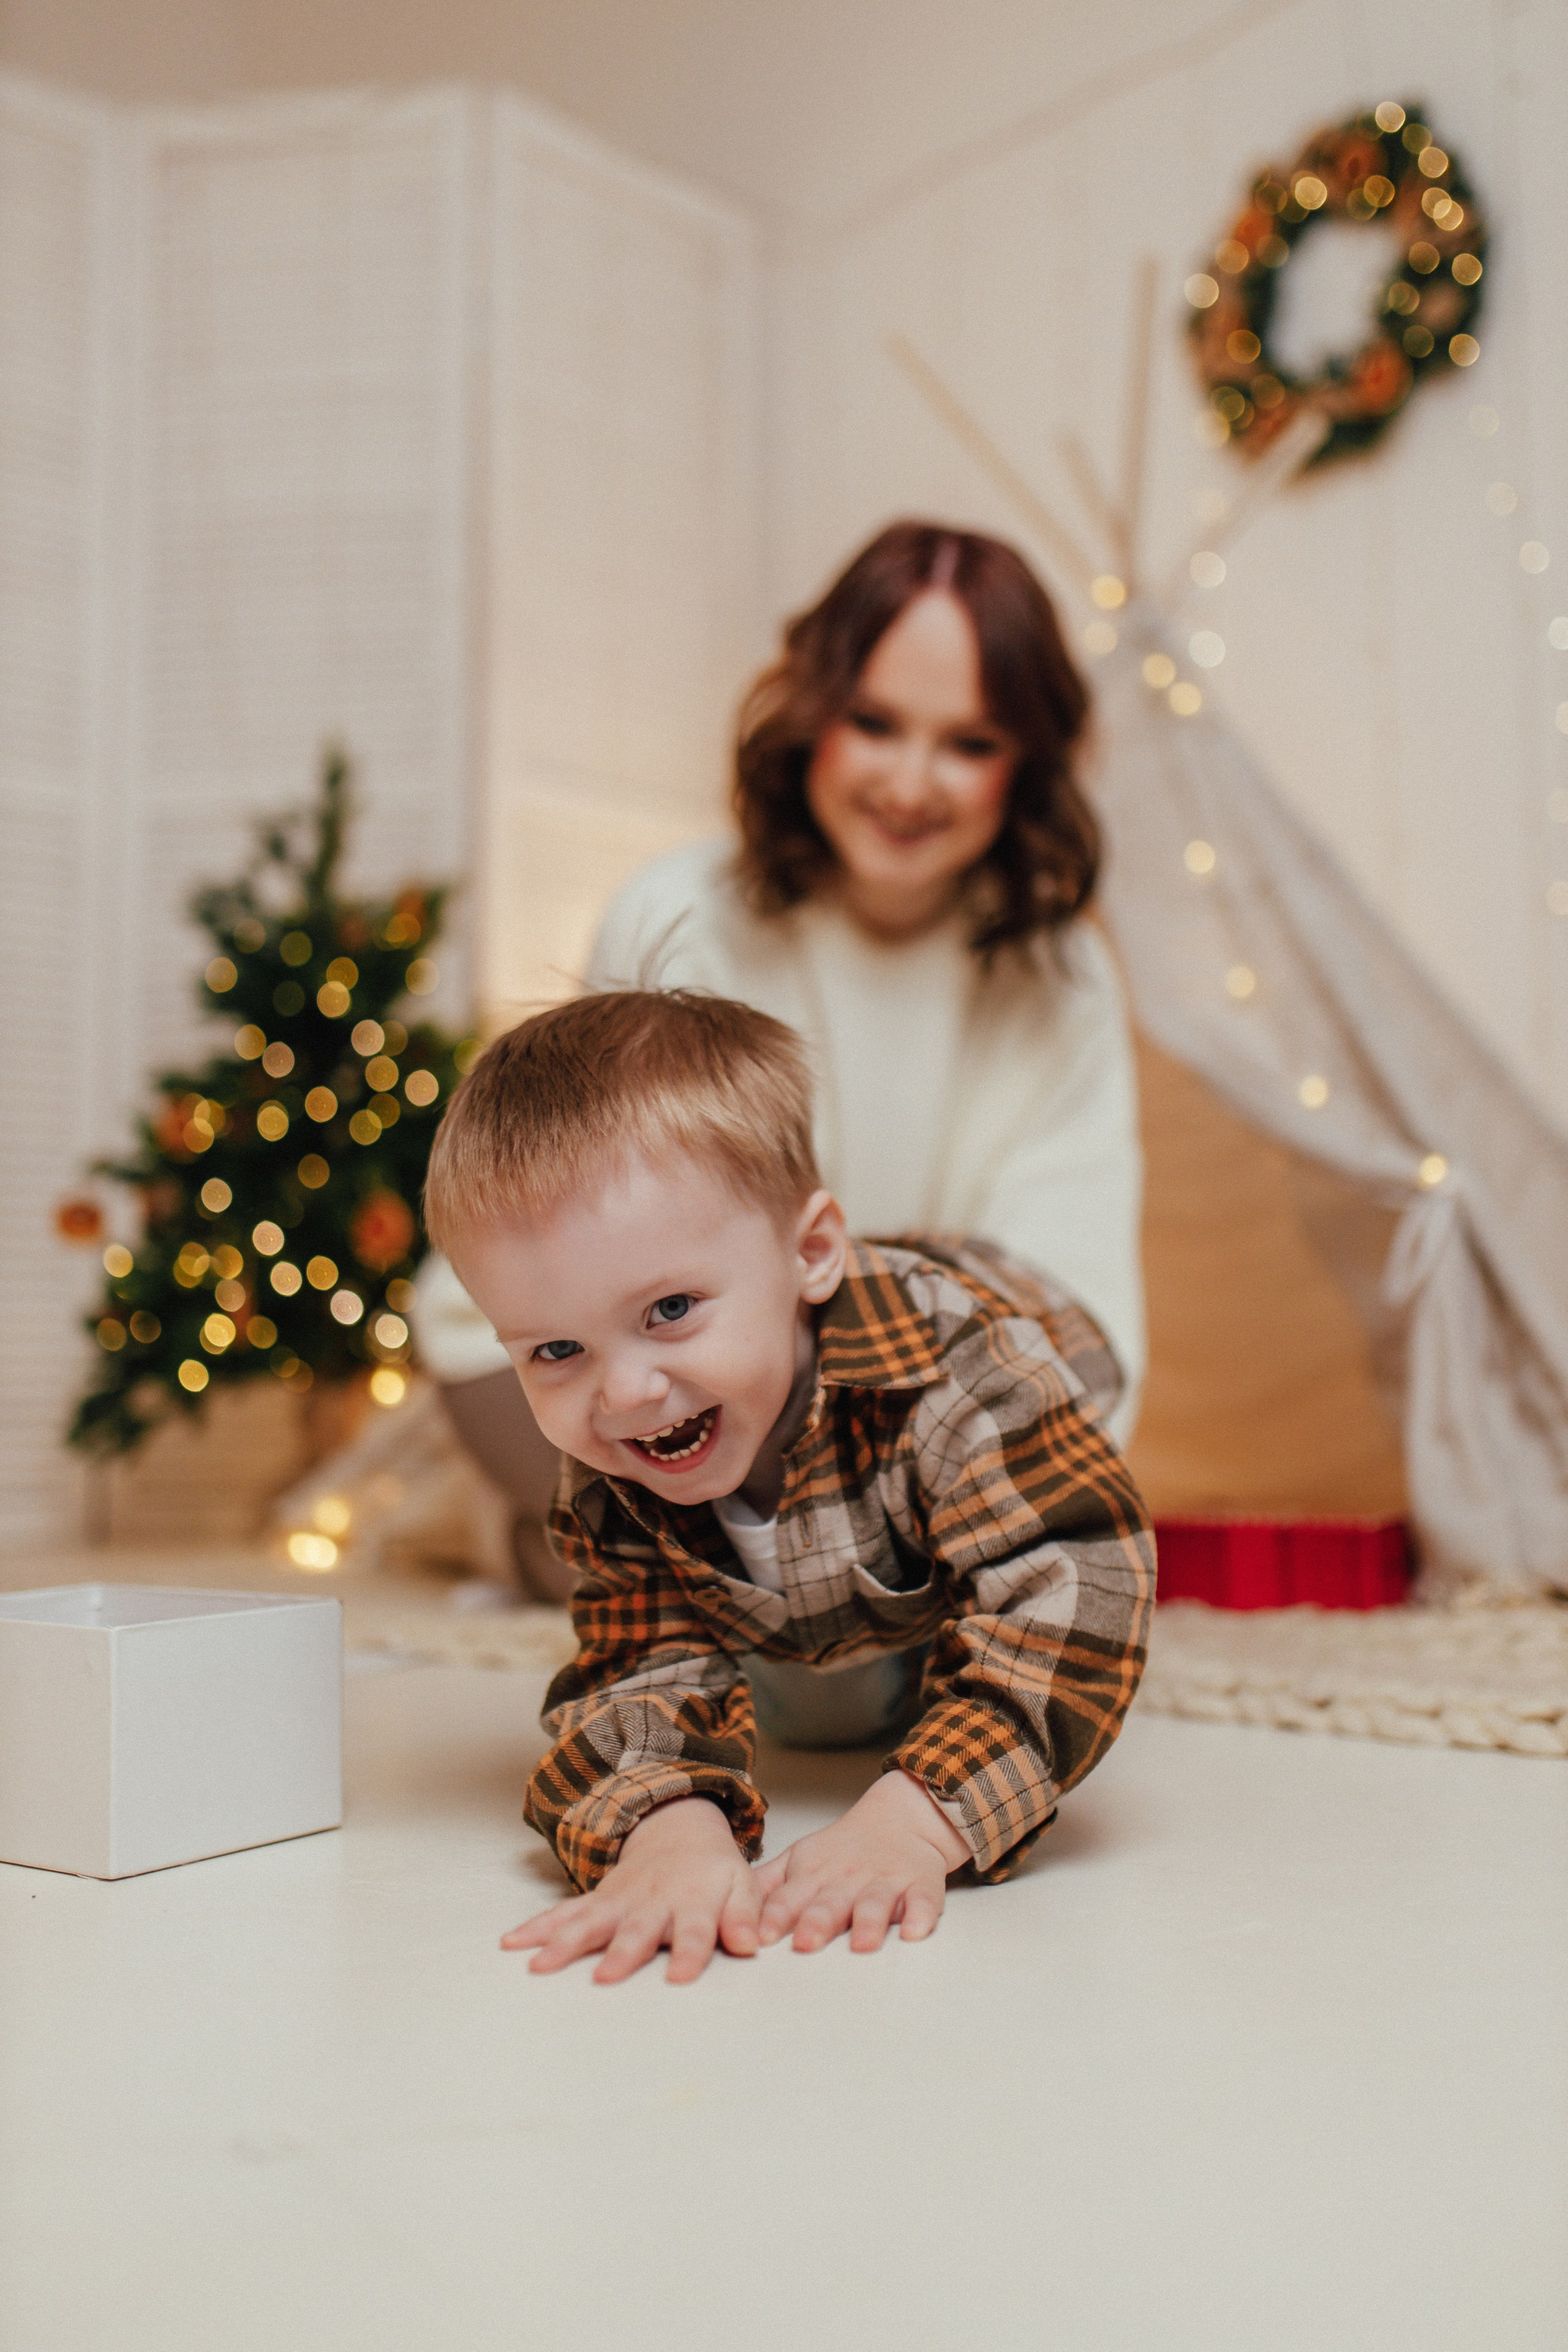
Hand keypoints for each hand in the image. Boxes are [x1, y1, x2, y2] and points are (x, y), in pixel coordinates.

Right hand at [501, 1797, 759, 1983]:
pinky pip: (564, 1914)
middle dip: (620, 1954)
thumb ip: (744, 1916)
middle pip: (636, 1931)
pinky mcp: (597, 1901)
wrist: (678, 1831)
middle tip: (604, 1978)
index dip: (689, 1952)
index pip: (694, 1930)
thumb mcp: (741, 1886)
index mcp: (692, 1901)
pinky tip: (511, 1943)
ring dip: (566, 1943)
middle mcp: (652, 1902)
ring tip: (541, 1966)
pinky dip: (537, 1927)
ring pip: (591, 1922)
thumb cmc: (712, 1872)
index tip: (679, 1977)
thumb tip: (752, 1944)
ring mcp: (619, 1901)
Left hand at [752, 1770, 970, 1955]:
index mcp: (813, 1875)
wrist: (901, 1817)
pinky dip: (922, 1917)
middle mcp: (847, 1879)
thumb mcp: (798, 1860)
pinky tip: (916, 1932)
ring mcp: (886, 1882)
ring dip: (868, 1922)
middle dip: (817, 1922)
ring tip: (862, 1944)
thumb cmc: (842, 1850)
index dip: (775, 1916)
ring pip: (875, 1903)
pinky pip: (924, 1902)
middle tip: (805, 1943)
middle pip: (830, 1902)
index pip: (790, 1898)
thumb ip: (765, 1887)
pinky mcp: (921, 1886)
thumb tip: (724, 1911)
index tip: (760, 1937)